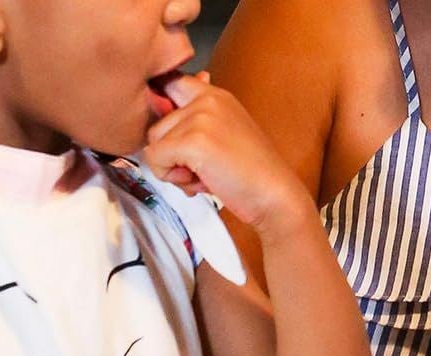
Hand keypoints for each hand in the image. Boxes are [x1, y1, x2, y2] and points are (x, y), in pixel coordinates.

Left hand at [142, 73, 312, 239]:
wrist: (276, 196)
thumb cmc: (252, 175)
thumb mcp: (223, 136)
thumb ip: (196, 123)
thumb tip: (157, 103)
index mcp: (216, 95)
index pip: (171, 84)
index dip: (165, 112)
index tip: (178, 138)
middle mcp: (207, 99)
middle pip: (158, 123)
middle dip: (172, 153)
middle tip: (202, 168)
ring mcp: (200, 118)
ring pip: (154, 141)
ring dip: (172, 167)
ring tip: (204, 176)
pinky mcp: (193, 141)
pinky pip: (156, 158)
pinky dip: (170, 177)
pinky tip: (199, 182)